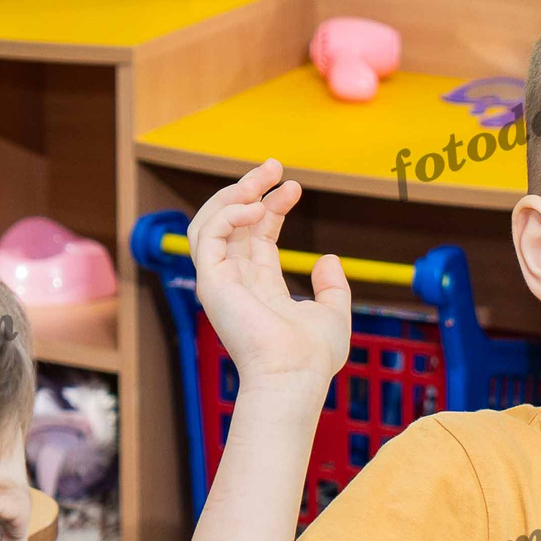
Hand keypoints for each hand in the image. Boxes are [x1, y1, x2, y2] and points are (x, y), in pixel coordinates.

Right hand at [185, 158, 350, 389]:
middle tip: (274, 166)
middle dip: (251, 189)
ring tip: (261, 177)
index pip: (257, 234)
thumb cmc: (312, 356)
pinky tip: (253, 206)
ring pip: (212, 222)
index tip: (294, 187)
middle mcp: (236, 281)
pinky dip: (226, 213)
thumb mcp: (333, 313)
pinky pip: (207, 234)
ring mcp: (220, 281)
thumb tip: (327, 257)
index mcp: (260, 287)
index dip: (272, 206)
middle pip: (234, 222)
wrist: (294, 375)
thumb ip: (332, 286)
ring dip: (233, 193)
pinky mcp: (211, 281)